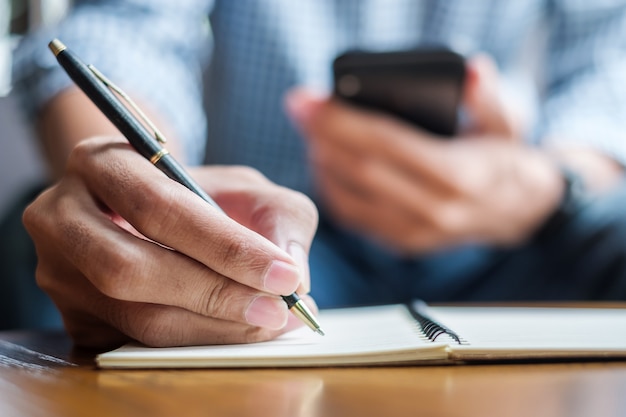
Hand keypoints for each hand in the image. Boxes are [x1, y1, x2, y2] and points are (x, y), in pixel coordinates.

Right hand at [23, 136, 317, 347]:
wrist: (151, 212)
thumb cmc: (200, 196)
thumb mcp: (244, 186)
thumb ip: (278, 217)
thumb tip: (292, 273)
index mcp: (100, 163)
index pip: (159, 208)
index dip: (225, 246)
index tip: (285, 274)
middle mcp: (62, 217)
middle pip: (132, 269)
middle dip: (216, 294)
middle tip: (278, 309)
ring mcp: (59, 272)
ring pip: (134, 317)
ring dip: (211, 327)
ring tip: (267, 322)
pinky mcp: (74, 317)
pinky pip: (136, 343)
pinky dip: (194, 342)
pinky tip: (233, 331)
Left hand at [285, 56, 563, 253]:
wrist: (517, 212)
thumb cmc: (504, 159)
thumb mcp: (507, 123)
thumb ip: (488, 97)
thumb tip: (470, 70)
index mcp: (459, 174)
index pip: (386, 144)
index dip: (341, 121)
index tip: (308, 101)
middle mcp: (434, 210)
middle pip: (360, 170)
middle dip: (321, 136)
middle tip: (299, 109)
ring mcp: (416, 233)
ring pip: (349, 197)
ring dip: (322, 161)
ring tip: (310, 131)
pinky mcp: (403, 244)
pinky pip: (354, 217)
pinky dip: (332, 188)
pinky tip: (325, 162)